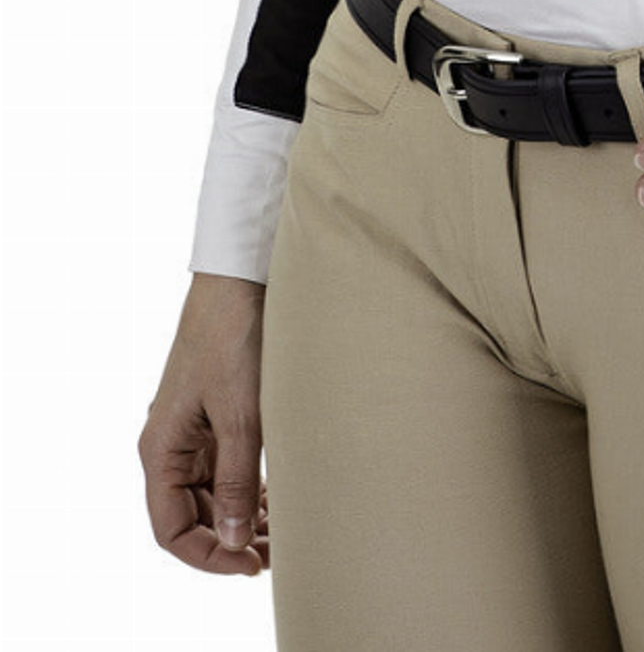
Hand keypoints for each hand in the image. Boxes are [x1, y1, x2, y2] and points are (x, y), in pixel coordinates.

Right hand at [138, 273, 269, 575]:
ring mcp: (195, 430)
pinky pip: (228, 467)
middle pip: (193, 516)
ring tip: (283, 531)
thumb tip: (235, 541)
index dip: (208, 557)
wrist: (241, 276)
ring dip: (243, 517)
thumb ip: (238, 479)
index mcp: (161, 450)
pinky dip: (251, 488)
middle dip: (231, 540)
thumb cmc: (232, 337)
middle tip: (277, 553)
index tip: (251, 565)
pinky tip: (279, 497)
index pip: (172, 530)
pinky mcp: (218, 413)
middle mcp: (172, 445)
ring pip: (214, 494)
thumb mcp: (239, 415)